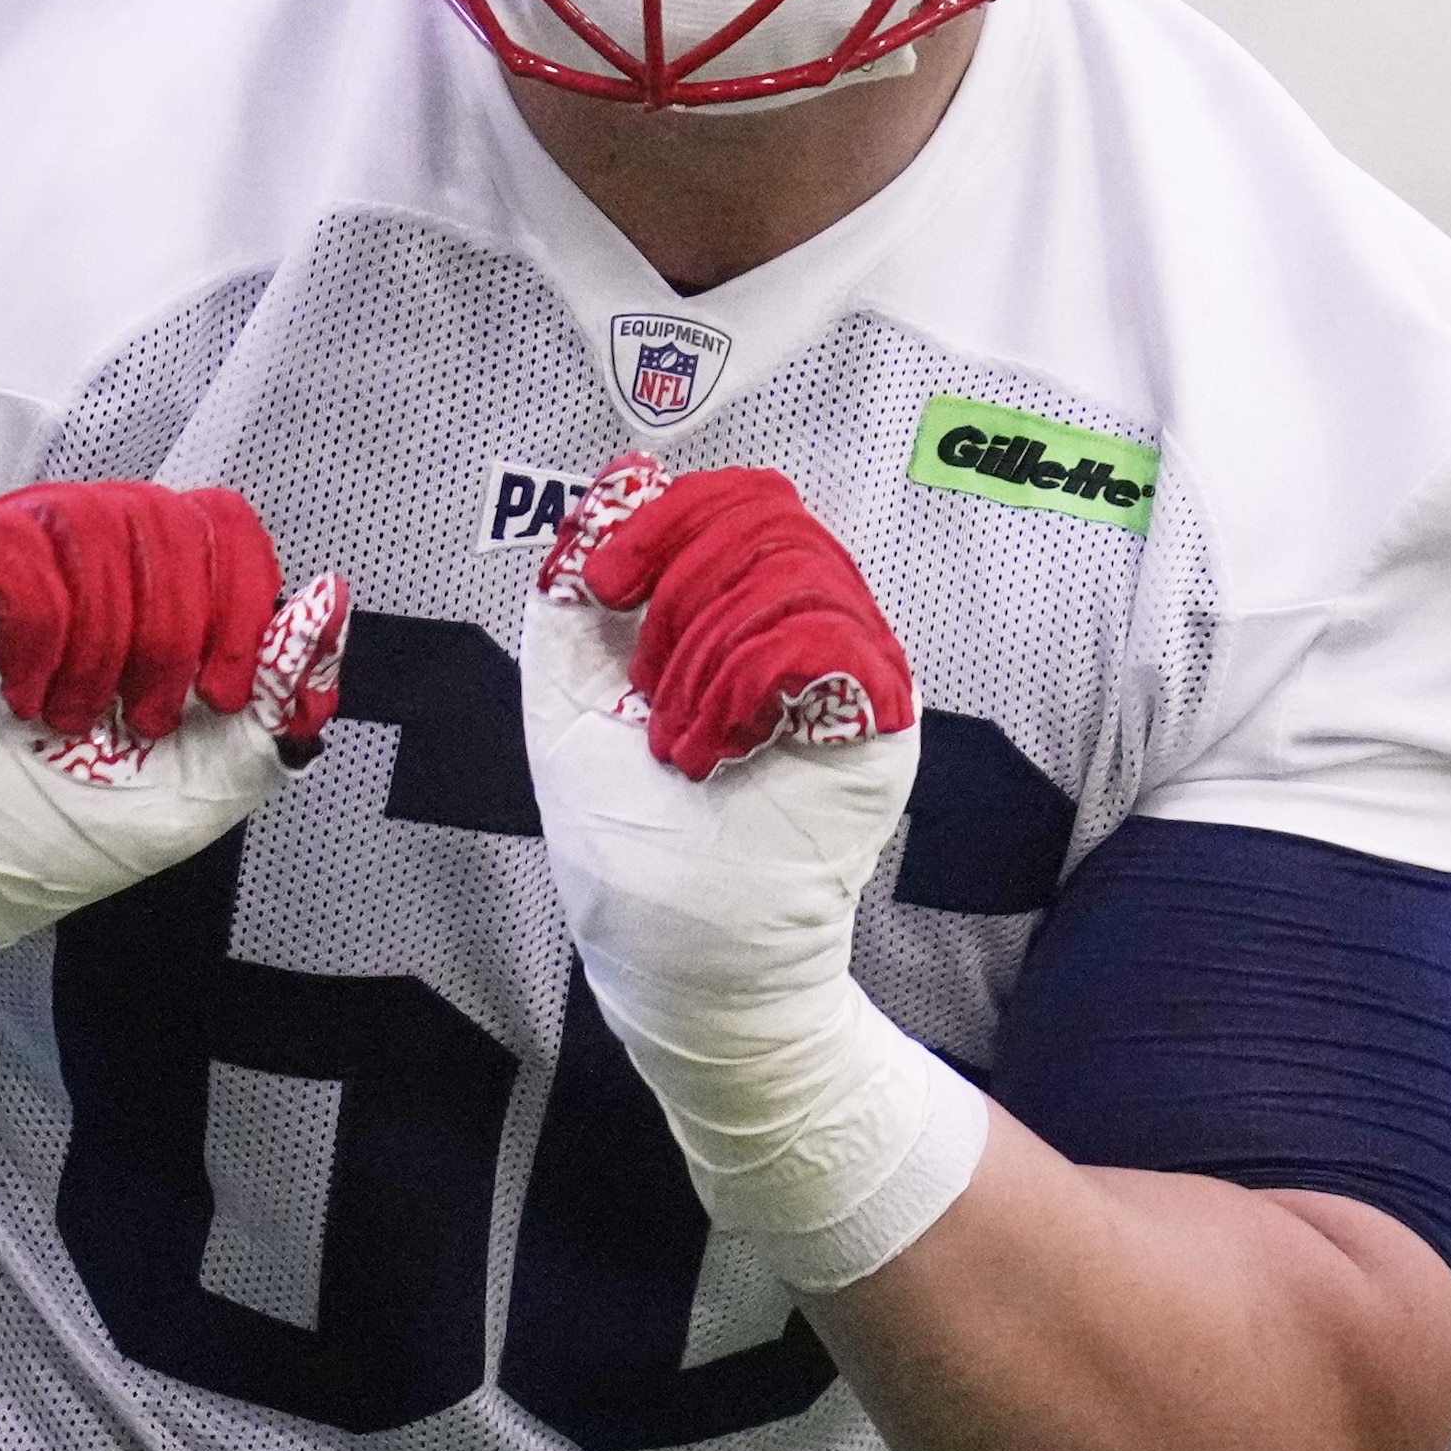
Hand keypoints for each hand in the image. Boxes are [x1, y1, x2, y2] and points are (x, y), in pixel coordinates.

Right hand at [0, 482, 345, 1040]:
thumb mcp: (197, 791)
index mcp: (154, 595)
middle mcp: (87, 558)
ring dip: (101, 644)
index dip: (239, 601)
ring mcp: (15, 555)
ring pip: (99, 522)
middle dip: (169, 636)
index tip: (216, 696)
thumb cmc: (48, 829)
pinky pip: (21, 546)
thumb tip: (331, 603)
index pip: (224, 528)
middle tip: (132, 722)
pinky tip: (18, 693)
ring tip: (62, 717)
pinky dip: (40, 633)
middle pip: (170, 519)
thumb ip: (274, 705)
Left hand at [524, 456, 984, 1290]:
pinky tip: (716, 750)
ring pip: (791, 571)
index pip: (737, 503)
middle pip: (764, 520)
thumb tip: (618, 484)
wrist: (684, 965)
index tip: (605, 585)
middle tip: (652, 702)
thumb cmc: (633, 851)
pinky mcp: (882, 724)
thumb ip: (577, 597)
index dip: (664, 521)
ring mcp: (856, 674)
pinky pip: (820, 636)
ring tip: (684, 747)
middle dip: (679, 594)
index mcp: (744, 618)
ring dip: (705, 655)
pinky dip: (744, 682)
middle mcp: (812, 632)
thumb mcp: (568, 706)